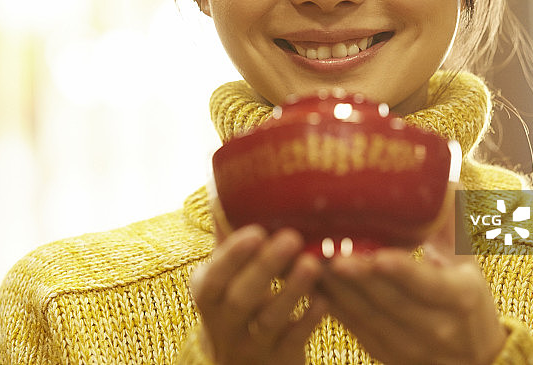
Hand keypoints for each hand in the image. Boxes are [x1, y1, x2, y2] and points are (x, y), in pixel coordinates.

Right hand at [191, 225, 326, 364]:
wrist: (242, 362)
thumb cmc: (237, 300)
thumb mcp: (225, 274)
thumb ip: (227, 237)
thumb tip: (227, 185)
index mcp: (207, 295)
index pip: (213, 277)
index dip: (232, 256)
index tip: (256, 231)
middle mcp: (224, 324)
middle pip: (241, 298)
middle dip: (265, 267)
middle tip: (292, 237)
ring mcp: (251, 346)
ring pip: (270, 321)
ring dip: (292, 290)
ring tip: (312, 263)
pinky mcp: (278, 360)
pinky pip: (294, 342)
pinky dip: (308, 320)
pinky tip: (324, 298)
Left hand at [319, 190, 506, 364]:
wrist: (476, 359)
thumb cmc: (469, 301)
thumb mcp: (468, 263)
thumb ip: (454, 221)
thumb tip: (446, 177)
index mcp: (459, 298)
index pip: (427, 284)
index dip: (401, 270)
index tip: (378, 254)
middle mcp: (435, 326)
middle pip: (388, 300)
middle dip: (355, 275)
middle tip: (326, 249)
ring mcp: (407, 345)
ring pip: (365, 315)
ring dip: (335, 289)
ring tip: (309, 260)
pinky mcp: (384, 353)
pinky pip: (352, 327)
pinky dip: (330, 304)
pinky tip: (310, 281)